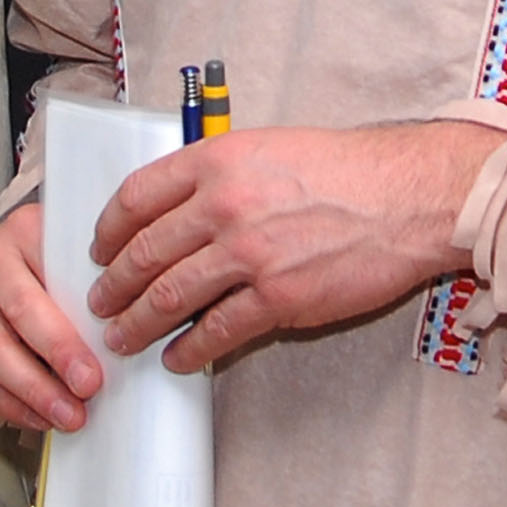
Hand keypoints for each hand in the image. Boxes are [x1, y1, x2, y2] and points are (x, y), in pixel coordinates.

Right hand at [0, 202, 102, 431]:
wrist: (39, 239)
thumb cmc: (73, 252)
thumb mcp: (89, 253)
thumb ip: (100, 286)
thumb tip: (123, 343)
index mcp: (20, 234)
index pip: (33, 300)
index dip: (61, 345)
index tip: (91, 378)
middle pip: (4, 334)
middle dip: (42, 381)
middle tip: (78, 408)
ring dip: (25, 398)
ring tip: (64, 419)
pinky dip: (5, 402)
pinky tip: (37, 417)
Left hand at [87, 122, 500, 374]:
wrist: (407, 198)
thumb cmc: (346, 170)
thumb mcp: (269, 147)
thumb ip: (219, 175)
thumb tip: (178, 211)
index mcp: (217, 161)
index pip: (137, 196)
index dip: (108, 229)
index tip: (99, 248)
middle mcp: (224, 206)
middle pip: (144, 252)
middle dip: (114, 285)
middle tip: (99, 303)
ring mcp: (249, 255)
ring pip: (169, 296)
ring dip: (137, 323)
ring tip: (122, 337)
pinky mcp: (278, 298)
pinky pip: (216, 331)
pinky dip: (189, 349)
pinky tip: (177, 358)